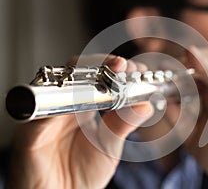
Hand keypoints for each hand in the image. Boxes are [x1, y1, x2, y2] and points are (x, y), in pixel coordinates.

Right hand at [7, 55, 152, 188]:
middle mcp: (62, 107)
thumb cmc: (82, 175)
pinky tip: (80, 96)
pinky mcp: (30, 134)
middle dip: (101, 64)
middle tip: (122, 66)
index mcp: (81, 107)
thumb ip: (124, 123)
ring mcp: (46, 117)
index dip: (114, 70)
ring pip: (59, 84)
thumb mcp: (109, 145)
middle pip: (77, 73)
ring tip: (108, 73)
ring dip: (84, 76)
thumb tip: (145, 104)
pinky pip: (42, 113)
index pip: (95, 77)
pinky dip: (61, 102)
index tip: (135, 69)